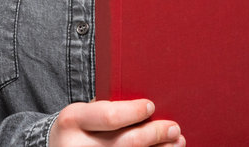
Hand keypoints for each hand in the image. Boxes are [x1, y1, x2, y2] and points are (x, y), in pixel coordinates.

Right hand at [47, 99, 182, 146]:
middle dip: (154, 134)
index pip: (109, 117)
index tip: (151, 106)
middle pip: (126, 142)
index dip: (134, 112)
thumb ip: (107, 108)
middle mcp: (77, 146)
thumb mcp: (84, 113)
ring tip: (176, 142)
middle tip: (173, 128)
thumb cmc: (78, 127)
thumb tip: (149, 108)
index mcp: (72, 121)